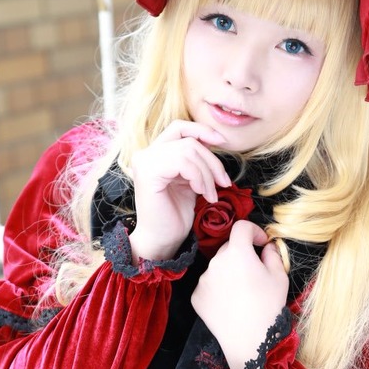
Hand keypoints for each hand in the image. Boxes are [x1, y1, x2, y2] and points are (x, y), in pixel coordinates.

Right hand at [127, 121, 230, 263]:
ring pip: (189, 150)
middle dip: (212, 161)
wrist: (163, 240)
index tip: (222, 142)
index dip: (202, 130)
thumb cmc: (175, 215)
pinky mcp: (148, 172)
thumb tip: (214, 140)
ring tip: (210, 194)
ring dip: (207, 174)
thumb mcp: (190, 180)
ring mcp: (145, 161)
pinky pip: (183, 162)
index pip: (180, 128)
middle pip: (189, 140)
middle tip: (223, 183)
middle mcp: (146, 154)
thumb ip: (196, 161)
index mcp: (154, 153)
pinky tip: (200, 193)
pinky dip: (199, 177)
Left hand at [191, 220, 289, 368]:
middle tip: (255, 272)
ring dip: (229, 272)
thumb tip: (266, 247)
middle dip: (242, 254)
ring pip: (218, 267)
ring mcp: (203, 279)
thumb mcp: (280, 277)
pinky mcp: (196, 296)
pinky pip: (209, 284)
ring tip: (242, 293)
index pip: (241, 227)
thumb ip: (273, 254)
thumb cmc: (269, 307)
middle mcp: (215, 262)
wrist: (249, 341)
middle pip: (228, 248)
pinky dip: (218, 288)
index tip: (261, 243)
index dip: (253, 231)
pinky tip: (230, 303)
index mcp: (237, 252)